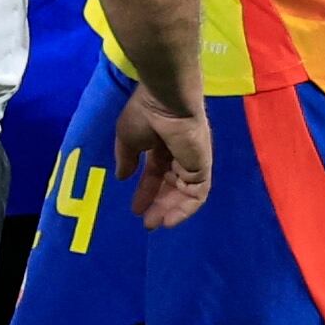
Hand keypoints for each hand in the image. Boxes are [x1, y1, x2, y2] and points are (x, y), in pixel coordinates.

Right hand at [112, 94, 213, 230]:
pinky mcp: (202, 166)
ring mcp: (192, 160)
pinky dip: (186, 208)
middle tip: (147, 223)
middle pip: (172, 186)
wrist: (167, 101)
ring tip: (156, 223)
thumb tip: (122, 177)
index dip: (146, 191)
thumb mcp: (127, 139)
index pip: (156, 173)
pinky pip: (198, 193)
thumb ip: (127, 159)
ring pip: (185, 192)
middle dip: (159, 204)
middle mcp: (179, 154)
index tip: (135, 209)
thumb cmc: (145, 114)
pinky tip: (170, 219)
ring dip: (171, 210)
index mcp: (161, 145)